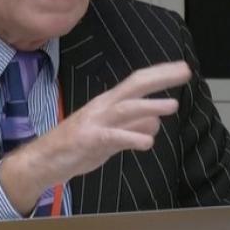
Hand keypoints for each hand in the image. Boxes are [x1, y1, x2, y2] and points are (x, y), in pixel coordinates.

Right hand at [0, 60, 191, 213]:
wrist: (44, 160)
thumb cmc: (78, 145)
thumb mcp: (111, 135)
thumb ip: (132, 126)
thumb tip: (155, 121)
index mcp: (108, 103)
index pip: (138, 82)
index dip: (160, 74)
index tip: (183, 68)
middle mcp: (103, 107)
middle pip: (134, 86)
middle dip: (160, 78)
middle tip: (185, 71)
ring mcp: (95, 123)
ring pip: (125, 109)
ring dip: (149, 106)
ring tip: (173, 105)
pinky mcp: (89, 141)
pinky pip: (113, 138)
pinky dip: (131, 138)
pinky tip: (147, 143)